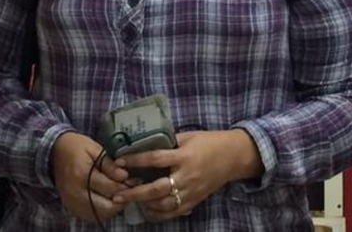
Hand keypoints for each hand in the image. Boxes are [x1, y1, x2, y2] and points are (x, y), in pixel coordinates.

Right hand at [51, 132, 129, 222]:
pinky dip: (102, 210)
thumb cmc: (76, 147)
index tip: (134, 179)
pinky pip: (90, 215)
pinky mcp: (70, 206)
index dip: (125, 185)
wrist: (53, 152)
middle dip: (121, 199)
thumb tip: (124, 176)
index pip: (109, 188)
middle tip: (128, 188)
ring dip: (113, 206)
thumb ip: (109, 164)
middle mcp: (75, 192)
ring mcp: (71, 202)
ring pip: (99, 214)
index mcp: (81, 174)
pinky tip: (107, 198)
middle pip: (105, 206)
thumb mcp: (95, 148)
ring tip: (118, 192)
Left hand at [112, 129, 263, 221]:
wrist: (234, 157)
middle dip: (134, 193)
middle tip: (117, 195)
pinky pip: (173, 212)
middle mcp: (186, 176)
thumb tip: (145, 145)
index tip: (119, 161)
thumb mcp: (189, 137)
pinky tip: (147, 209)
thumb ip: (169, 143)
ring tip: (130, 201)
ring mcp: (191, 191)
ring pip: (163, 204)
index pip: (156, 159)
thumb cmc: (210, 142)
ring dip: (144, 204)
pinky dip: (157, 214)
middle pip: (156, 189)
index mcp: (184, 156)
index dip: (136, 160)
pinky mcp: (194, 201)